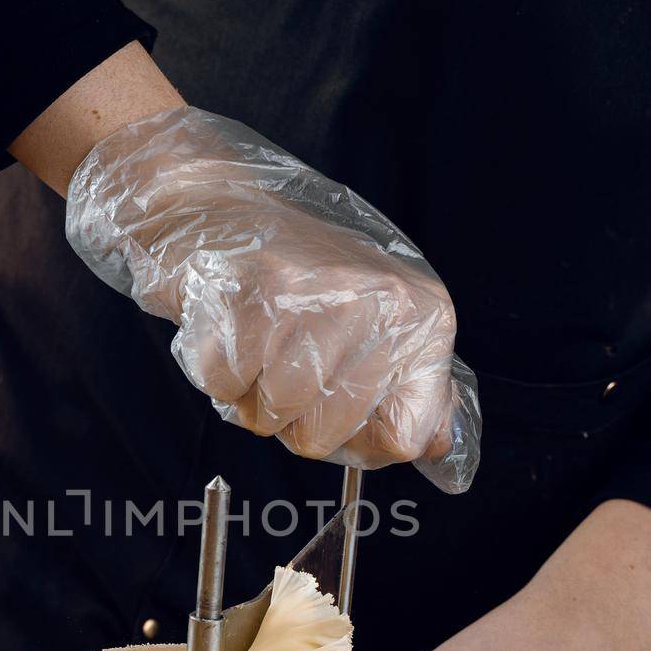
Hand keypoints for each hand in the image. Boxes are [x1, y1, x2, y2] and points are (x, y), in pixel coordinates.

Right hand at [66, 104, 478, 492]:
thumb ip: (410, 390)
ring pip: (273, 415)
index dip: (361, 441)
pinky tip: (228, 331)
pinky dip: (216, 374)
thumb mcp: (379, 323)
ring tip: (255, 351)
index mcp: (422, 315)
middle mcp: (378, 301)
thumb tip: (434, 445)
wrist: (216, 204)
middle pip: (327, 436)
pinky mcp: (247, 293)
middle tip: (284, 373)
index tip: (340, 410)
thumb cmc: (298, 275)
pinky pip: (224, 386)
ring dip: (250, 400)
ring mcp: (313, 295)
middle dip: (293, 424)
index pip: (405, 434)